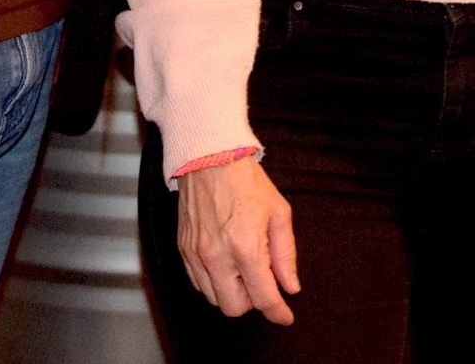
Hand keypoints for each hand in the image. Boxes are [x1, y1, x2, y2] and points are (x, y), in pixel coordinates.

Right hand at [177, 157, 299, 323]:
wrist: (210, 157)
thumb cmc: (247, 181)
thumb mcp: (278, 212)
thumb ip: (285, 254)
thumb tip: (290, 286)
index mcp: (246, 247)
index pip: (263, 297)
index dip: (278, 312)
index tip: (285, 316)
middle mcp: (217, 256)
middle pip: (234, 308)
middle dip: (252, 301)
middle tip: (262, 280)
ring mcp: (196, 254)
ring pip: (214, 299)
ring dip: (232, 292)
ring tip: (242, 267)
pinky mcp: (183, 249)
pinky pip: (198, 283)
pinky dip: (214, 282)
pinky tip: (226, 262)